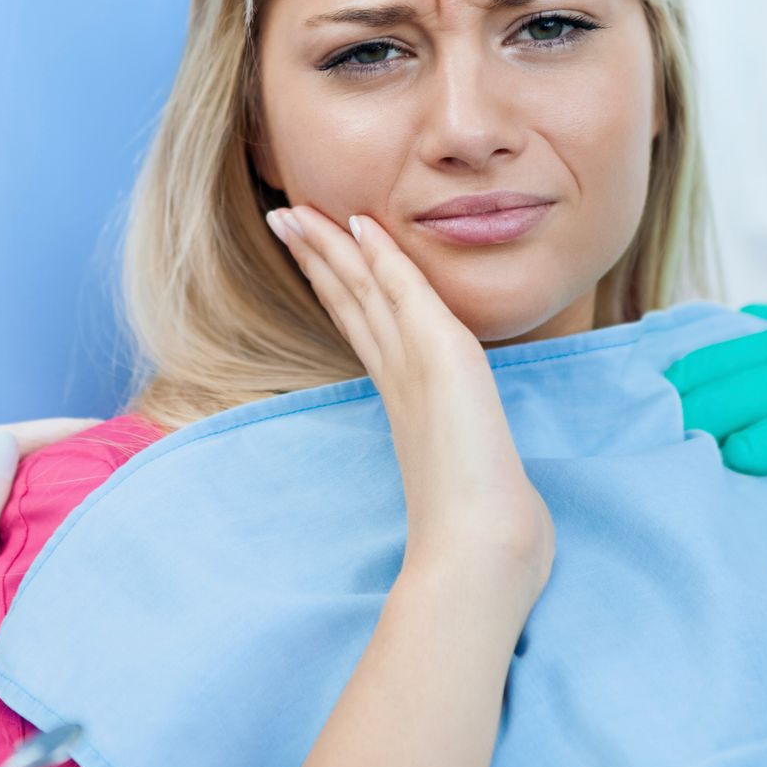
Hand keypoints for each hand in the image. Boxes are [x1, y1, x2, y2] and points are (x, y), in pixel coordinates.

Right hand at [265, 205, 552, 602]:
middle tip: (283, 218)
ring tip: (295, 211)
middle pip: (349, 302)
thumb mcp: (472, 482)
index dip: (336, 288)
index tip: (314, 255)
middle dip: (317, 258)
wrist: (479, 555)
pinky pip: (403, 291)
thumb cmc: (481, 533)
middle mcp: (400, 378)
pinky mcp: (440, 356)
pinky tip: (359, 224)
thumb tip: (482, 482)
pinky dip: (380, 256)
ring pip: (363, 290)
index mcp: (403, 401)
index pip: (363, 328)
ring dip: (330, 246)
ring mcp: (415, 366)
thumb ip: (467, 466)